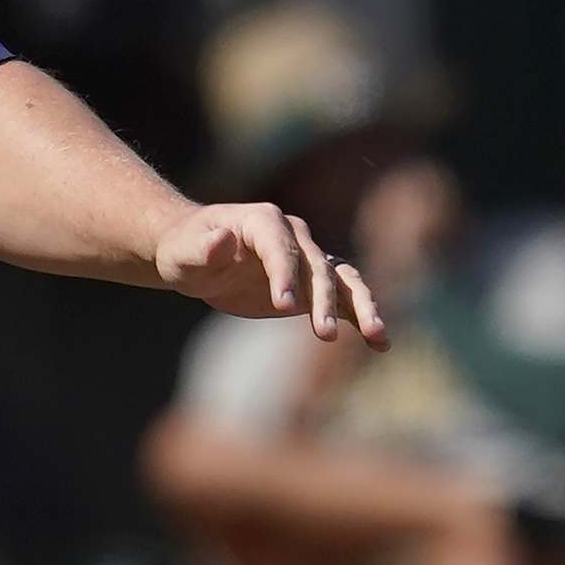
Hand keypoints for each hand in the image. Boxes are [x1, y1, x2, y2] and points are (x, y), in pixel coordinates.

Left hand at [158, 200, 387, 347]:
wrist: (197, 256)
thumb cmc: (185, 249)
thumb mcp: (184, 250)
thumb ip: (203, 247)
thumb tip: (222, 239)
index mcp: (264, 221)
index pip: (281, 247)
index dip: (284, 274)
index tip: (284, 305)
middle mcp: (294, 236)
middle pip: (318, 267)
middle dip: (323, 300)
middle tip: (322, 335)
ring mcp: (308, 260)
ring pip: (344, 280)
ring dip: (361, 306)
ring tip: (377, 335)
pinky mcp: (312, 285)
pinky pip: (344, 298)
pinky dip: (361, 317)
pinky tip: (380, 343)